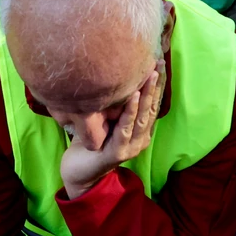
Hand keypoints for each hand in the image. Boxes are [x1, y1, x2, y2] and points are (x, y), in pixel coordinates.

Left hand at [60, 70, 162, 198]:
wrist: (77, 171)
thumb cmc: (90, 142)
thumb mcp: (105, 120)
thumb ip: (115, 106)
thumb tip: (116, 77)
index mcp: (139, 132)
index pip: (152, 106)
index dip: (156, 86)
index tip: (158, 64)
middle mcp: (139, 139)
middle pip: (151, 109)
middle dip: (155, 86)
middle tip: (159, 64)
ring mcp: (130, 147)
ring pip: (141, 117)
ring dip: (147, 95)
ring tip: (151, 75)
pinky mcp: (118, 153)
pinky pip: (125, 128)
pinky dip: (131, 111)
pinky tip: (135, 96)